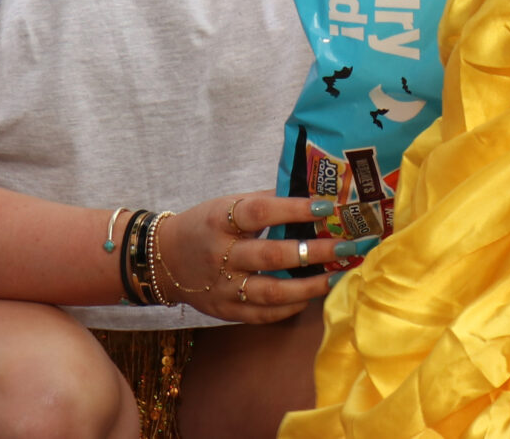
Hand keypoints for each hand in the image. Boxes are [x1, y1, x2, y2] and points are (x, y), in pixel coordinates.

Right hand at [155, 192, 358, 324]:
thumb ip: (264, 202)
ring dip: (309, 286)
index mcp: (219, 220)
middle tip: (346, 247)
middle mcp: (220, 255)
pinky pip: (263, 315)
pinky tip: (310, 297)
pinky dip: (290, 308)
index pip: (260, 213)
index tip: (326, 207)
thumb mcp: (226, 204)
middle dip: (313, 251)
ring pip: (271, 292)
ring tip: (337, 276)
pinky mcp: (225, 311)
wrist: (163, 260)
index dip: (293, 209)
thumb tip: (310, 196)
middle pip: (271, 256)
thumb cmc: (205, 225)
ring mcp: (222, 287)